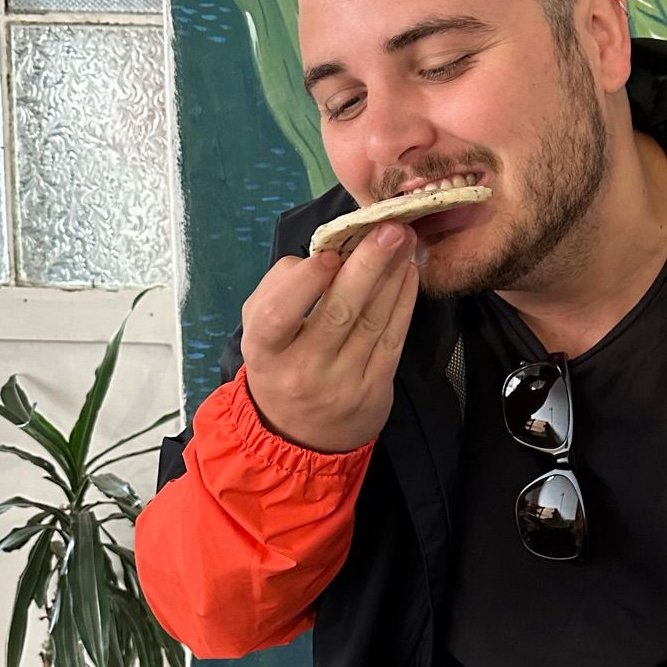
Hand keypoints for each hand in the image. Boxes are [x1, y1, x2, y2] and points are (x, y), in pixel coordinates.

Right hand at [240, 223, 419, 452]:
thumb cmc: (279, 365)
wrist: (301, 438)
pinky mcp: (375, 389)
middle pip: (339, 313)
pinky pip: (393, 337)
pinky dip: (404, 301)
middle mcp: (303, 370)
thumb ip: (278, 290)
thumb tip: (320, 256)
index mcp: (265, 352)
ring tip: (404, 240)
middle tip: (389, 228)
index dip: (306, 282)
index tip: (330, 254)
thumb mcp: (258, 332)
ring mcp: (343, 383)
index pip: (279, 315)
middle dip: (368, 265)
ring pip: (372, 320)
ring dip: (393, 275)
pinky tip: (409, 273)